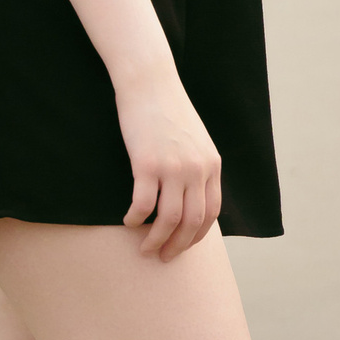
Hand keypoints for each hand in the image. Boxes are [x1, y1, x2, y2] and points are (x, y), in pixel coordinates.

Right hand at [114, 67, 222, 260]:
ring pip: (169, 219)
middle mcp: (197, 169)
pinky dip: (135, 219)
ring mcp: (173, 167)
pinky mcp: (147, 164)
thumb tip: (190, 196)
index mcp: (211, 164)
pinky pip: (143, 204)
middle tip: (163, 258)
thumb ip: (197, 166)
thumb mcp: (194, 139)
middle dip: (178, 245)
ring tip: (145, 249)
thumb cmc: (166, 110)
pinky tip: (128, 222)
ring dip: (156, 240)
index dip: (197, 235)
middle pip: (192, 221)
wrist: (150, 82)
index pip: (211, 212)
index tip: (183, 246)